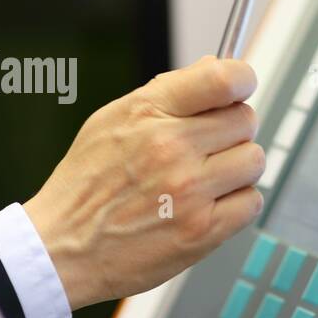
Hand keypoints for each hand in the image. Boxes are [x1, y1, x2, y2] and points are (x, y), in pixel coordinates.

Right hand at [23, 56, 265, 309]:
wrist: (64, 249)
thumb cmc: (86, 186)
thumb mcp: (111, 121)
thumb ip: (168, 94)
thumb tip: (213, 68)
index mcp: (148, 113)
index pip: (222, 79)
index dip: (241, 79)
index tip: (240, 88)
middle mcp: (172, 148)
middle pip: (246, 120)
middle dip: (232, 131)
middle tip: (208, 147)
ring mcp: (190, 191)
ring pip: (254, 160)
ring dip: (238, 169)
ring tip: (207, 179)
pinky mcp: (204, 230)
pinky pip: (252, 202)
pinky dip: (237, 204)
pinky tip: (210, 205)